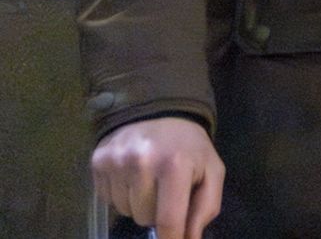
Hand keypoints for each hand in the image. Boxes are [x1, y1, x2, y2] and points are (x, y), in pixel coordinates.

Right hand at [92, 116, 223, 238]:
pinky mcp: (98, 161)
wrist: (159, 110)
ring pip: (126, 211)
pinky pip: (109, 200)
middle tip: (166, 188)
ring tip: (149, 179)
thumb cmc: (189, 147)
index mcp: (174, 165)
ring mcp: (116, 162)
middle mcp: (141, 162)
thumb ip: (206, 208)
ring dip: (139, 203)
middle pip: (145, 218)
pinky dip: (122, 194)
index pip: (169, 220)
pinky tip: (132, 174)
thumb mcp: (211, 171)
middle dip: (158, 211)